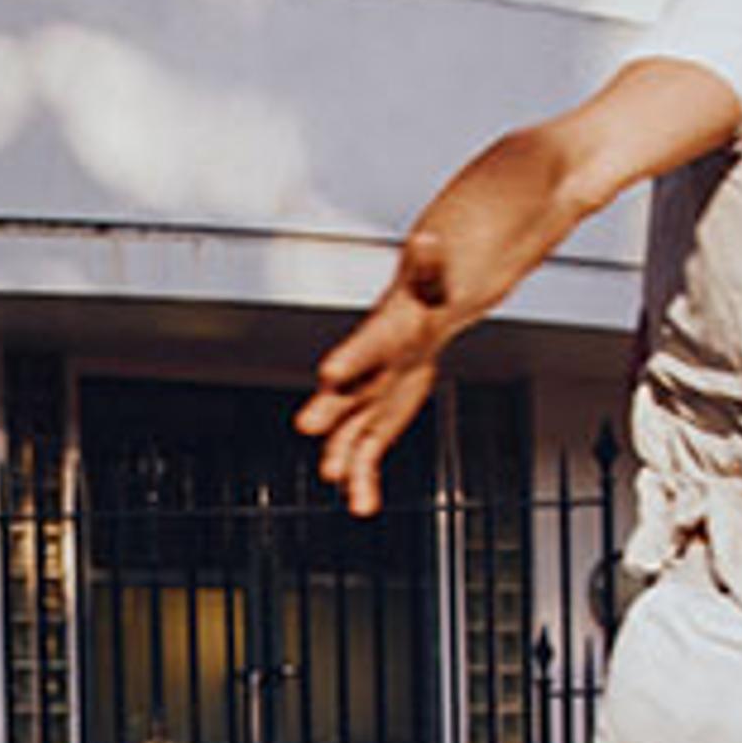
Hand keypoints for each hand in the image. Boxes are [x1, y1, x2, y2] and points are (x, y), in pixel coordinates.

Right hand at [294, 234, 454, 517]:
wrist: (422, 301)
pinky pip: (372, 446)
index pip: (368, 344)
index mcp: (385, 330)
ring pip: (355, 426)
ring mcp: (373, 391)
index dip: (352, 358)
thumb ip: (430, 260)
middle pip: (348, 388)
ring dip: (345, 453)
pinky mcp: (382, 412)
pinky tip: (361, 504)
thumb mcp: (434, 271)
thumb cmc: (426, 289)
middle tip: (307, 426)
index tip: (329, 372)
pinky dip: (366, 474)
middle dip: (329, 407)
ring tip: (336, 480)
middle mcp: (370, 365)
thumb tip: (431, 238)